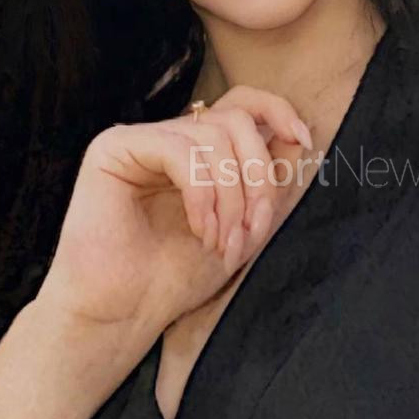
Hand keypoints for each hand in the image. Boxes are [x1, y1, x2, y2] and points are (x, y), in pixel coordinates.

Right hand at [34, 85, 314, 392]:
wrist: (123, 314)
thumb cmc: (177, 276)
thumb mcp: (243, 227)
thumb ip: (268, 183)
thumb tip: (301, 138)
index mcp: (199, 151)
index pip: (242, 104)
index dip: (278, 112)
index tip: (304, 141)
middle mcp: (169, 137)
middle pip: (235, 120)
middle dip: (258, 177)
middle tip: (252, 230)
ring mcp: (140, 139)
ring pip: (212, 137)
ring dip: (232, 198)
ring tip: (224, 244)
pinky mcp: (113, 149)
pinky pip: (179, 151)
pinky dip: (202, 195)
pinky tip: (200, 231)